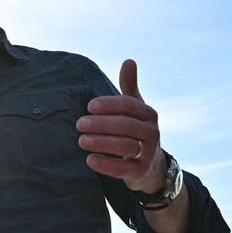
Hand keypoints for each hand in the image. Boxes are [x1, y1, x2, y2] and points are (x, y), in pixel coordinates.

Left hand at [76, 59, 165, 192]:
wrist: (152, 167)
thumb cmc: (137, 131)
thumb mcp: (136, 110)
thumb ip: (130, 87)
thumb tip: (129, 60)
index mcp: (149, 114)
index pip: (129, 105)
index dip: (109, 104)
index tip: (89, 106)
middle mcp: (152, 133)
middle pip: (125, 125)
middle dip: (100, 124)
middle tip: (79, 124)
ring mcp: (148, 153)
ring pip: (124, 146)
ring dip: (101, 142)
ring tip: (81, 140)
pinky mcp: (140, 172)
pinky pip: (123, 168)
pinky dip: (105, 164)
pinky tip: (89, 160)